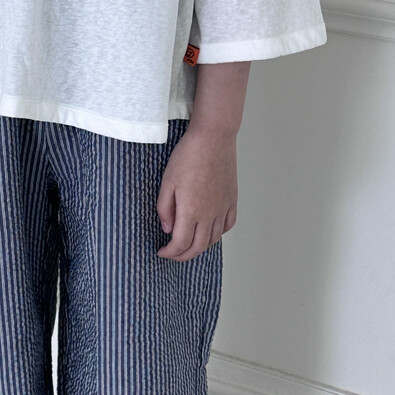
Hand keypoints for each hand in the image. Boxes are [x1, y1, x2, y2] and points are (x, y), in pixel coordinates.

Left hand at [155, 122, 237, 260]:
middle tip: (173, 254)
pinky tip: (210, 230)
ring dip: (200, 246)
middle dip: (183, 255)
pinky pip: (228, 225)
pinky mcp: (232, 199)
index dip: (170, 253)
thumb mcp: (167, 182)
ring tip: (189, 243)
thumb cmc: (188, 156)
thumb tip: (167, 228)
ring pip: (214, 238)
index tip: (162, 252)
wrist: (213, 138)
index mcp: (191, 211)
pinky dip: (218, 233)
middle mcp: (210, 214)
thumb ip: (165, 209)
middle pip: (198, 246)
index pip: (181, 243)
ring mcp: (223, 207)